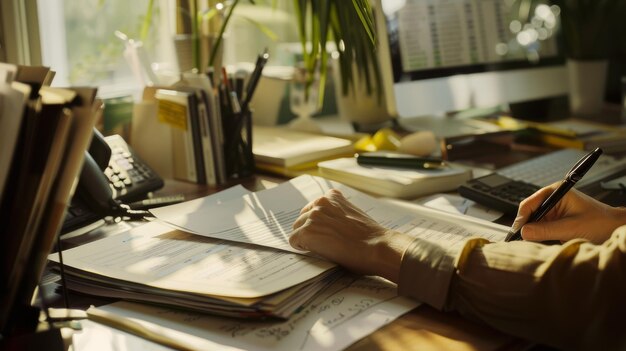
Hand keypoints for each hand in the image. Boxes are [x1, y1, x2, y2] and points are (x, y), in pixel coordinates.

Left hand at [289, 189, 412, 282]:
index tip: (324, 232)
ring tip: (323, 248)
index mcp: (332, 196)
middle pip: (302, 218)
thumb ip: (336, 213)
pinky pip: (293, 241)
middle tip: (324, 242)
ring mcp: (313, 217)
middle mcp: (320, 202)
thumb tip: (325, 224)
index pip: (313, 208)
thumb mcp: (352, 214)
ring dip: (306, 239)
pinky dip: (301, 248)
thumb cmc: (370, 236)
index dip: (318, 223)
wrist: (377, 247)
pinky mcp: (307, 232)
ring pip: (297, 229)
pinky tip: (317, 251)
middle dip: (309, 230)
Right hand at [512, 183, 625, 243]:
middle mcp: (553, 199)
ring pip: (534, 222)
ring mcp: (554, 211)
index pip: (530, 203)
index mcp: (556, 192)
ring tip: (531, 242)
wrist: (616, 229)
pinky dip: (539, 236)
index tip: (517, 232)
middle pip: (530, 212)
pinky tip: (540, 242)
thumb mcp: (571, 228)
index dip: (521, 218)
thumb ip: (546, 230)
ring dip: (533, 232)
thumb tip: (524, 232)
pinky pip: (541, 228)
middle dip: (526, 226)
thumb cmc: (601, 223)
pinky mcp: (556, 221)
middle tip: (521, 240)